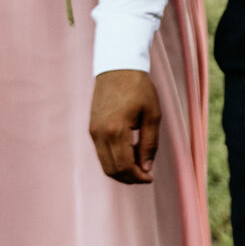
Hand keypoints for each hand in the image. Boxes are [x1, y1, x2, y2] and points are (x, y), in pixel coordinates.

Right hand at [90, 69, 162, 183]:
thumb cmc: (139, 89)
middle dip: (129, 178)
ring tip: (139, 168)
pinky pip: (101, 153)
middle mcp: (100, 134)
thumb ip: (149, 143)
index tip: (150, 178)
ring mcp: (93, 132)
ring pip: (104, 164)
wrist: (117, 68)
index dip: (138, 176)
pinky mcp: (92, 129)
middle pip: (111, 169)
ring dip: (121, 171)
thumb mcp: (152, 115)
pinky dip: (114, 160)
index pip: (124, 165)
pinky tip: (129, 156)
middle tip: (146, 176)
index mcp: (116, 130)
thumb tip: (146, 168)